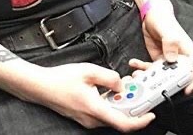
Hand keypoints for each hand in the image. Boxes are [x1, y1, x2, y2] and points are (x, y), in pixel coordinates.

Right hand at [25, 63, 156, 130]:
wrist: (41, 86)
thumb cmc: (60, 79)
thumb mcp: (88, 70)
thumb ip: (108, 76)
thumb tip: (121, 83)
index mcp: (95, 109)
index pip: (124, 123)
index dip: (141, 121)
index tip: (151, 114)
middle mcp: (92, 119)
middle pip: (119, 118)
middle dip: (131, 106)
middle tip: (137, 90)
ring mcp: (87, 120)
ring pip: (111, 115)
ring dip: (120, 103)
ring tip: (121, 86)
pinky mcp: (84, 116)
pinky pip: (103, 113)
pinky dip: (110, 103)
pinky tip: (108, 90)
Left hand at [137, 4, 192, 94]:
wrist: (151, 13)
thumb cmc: (163, 18)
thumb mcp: (166, 29)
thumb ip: (170, 42)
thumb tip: (172, 58)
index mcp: (187, 51)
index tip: (187, 90)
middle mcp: (179, 58)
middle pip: (179, 77)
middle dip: (167, 84)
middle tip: (154, 84)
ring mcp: (168, 60)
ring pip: (163, 76)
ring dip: (151, 79)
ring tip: (139, 74)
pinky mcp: (157, 59)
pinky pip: (152, 69)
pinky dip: (142, 69)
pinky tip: (134, 63)